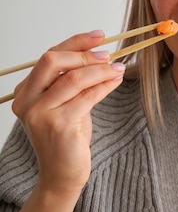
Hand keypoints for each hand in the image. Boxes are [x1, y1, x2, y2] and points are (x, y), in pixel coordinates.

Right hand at [12, 31, 125, 194]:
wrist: (62, 175)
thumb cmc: (67, 140)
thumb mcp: (65, 105)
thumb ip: (71, 82)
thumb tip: (98, 54)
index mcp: (25, 93)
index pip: (48, 58)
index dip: (75, 43)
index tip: (98, 36)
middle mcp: (27, 102)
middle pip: (53, 62)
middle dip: (84, 54)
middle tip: (108, 54)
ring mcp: (41, 114)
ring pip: (73, 79)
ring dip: (100, 70)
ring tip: (118, 68)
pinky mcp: (59, 126)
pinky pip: (87, 97)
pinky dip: (104, 86)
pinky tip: (116, 81)